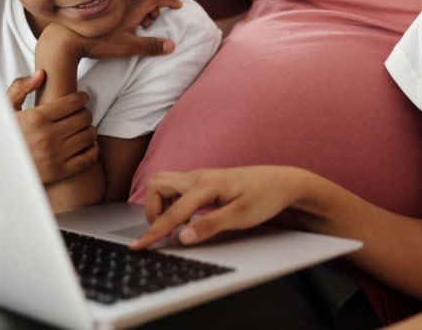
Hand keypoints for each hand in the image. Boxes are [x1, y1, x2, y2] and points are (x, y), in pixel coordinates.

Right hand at [9, 76, 98, 183]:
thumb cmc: (3, 134)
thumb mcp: (5, 109)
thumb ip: (20, 87)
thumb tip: (41, 74)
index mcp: (37, 117)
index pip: (73, 102)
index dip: (82, 98)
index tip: (83, 98)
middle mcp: (48, 136)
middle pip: (84, 118)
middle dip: (86, 112)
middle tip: (83, 113)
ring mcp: (55, 155)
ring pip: (88, 137)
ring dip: (90, 129)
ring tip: (85, 127)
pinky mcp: (60, 172)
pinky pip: (88, 158)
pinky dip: (93, 149)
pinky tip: (88, 144)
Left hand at [75, 0, 182, 60]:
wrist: (64, 39)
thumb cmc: (96, 42)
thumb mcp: (127, 47)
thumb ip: (149, 46)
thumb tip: (172, 45)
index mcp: (130, 7)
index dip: (169, 0)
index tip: (179, 6)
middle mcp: (120, 1)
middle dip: (155, 4)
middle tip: (155, 19)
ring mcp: (107, 4)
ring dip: (141, 7)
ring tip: (142, 23)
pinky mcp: (96, 10)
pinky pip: (118, 2)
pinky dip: (128, 8)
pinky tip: (123, 22)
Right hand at [131, 166, 306, 249]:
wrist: (282, 182)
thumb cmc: (264, 196)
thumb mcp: (240, 217)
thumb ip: (209, 226)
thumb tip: (183, 237)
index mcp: (204, 185)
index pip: (171, 213)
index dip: (153, 232)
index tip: (139, 245)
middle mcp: (197, 176)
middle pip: (156, 187)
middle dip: (153, 210)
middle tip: (166, 231)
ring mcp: (199, 176)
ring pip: (164, 184)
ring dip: (161, 204)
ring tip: (177, 224)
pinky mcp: (203, 180)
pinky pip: (175, 187)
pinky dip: (172, 202)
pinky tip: (187, 216)